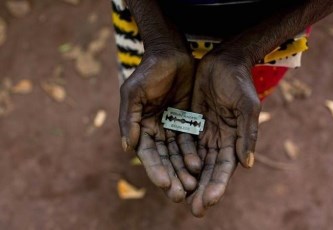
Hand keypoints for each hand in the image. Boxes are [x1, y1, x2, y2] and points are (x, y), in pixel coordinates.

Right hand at [119, 50, 201, 201]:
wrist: (171, 53)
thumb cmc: (149, 71)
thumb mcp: (134, 92)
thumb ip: (128, 119)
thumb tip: (127, 148)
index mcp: (140, 126)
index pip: (148, 153)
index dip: (155, 169)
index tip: (164, 184)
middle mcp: (156, 130)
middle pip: (164, 158)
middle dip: (171, 176)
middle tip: (180, 195)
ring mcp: (172, 127)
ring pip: (178, 154)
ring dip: (183, 170)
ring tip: (192, 186)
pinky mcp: (187, 121)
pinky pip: (191, 141)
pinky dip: (193, 154)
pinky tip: (199, 166)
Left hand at [188, 53, 260, 216]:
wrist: (224, 61)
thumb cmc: (239, 82)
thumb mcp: (247, 106)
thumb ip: (248, 134)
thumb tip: (247, 165)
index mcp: (234, 139)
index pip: (224, 168)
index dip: (217, 185)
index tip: (208, 201)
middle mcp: (218, 140)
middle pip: (208, 170)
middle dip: (202, 189)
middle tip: (193, 210)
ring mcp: (204, 132)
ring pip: (194, 161)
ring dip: (188, 179)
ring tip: (178, 197)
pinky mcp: (190, 122)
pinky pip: (182, 144)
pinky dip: (177, 159)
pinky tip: (170, 172)